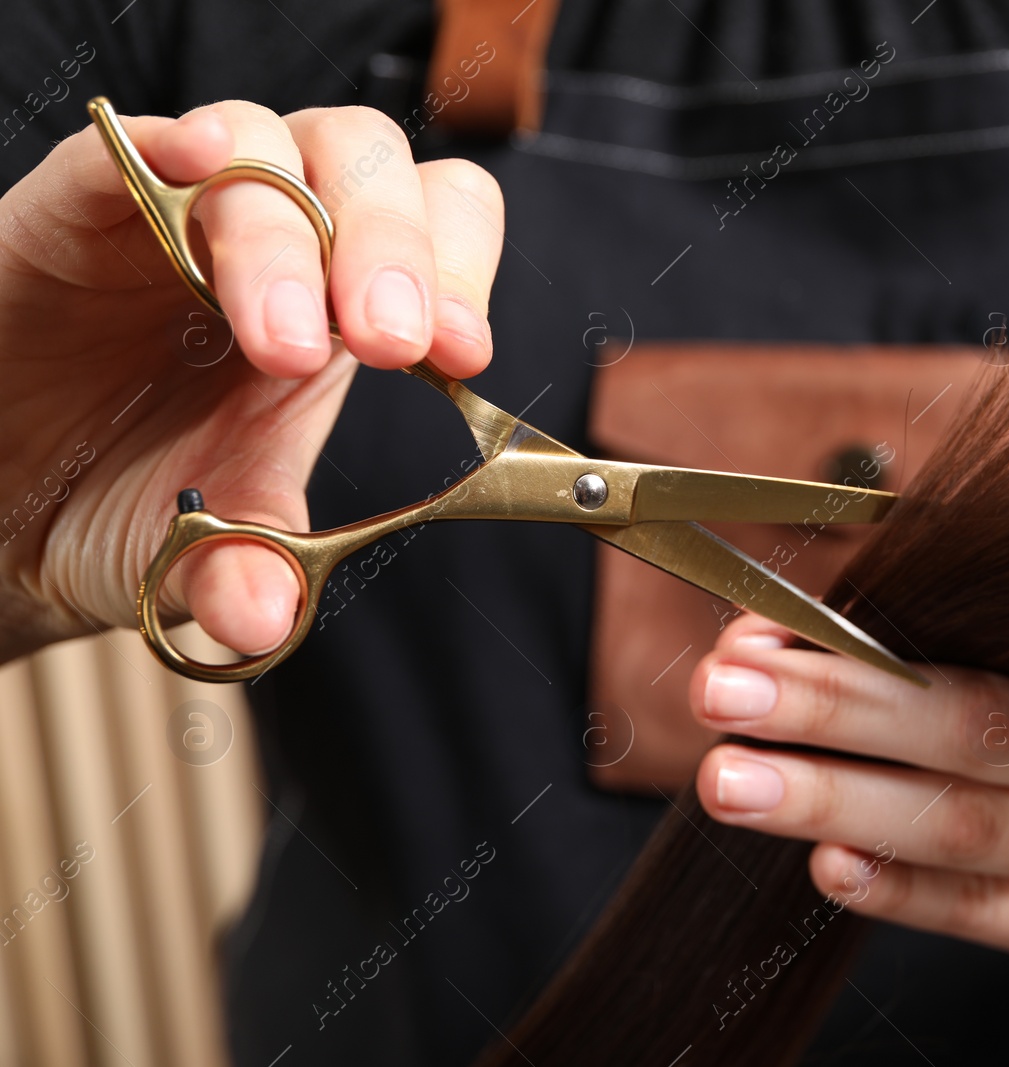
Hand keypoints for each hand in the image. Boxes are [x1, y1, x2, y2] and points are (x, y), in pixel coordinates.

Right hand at [0, 102, 503, 660]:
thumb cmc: (122, 499)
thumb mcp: (195, 550)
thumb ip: (243, 569)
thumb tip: (264, 617)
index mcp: (343, 309)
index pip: (440, 230)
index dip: (461, 273)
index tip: (463, 356)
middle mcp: (281, 239)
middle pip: (369, 166)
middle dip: (393, 250)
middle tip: (389, 345)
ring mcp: (182, 211)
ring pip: (268, 143)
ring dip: (291, 234)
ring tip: (284, 343)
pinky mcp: (81, 202)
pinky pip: (133, 144)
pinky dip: (174, 148)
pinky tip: (200, 172)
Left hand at [689, 614, 1008, 1062]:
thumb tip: (865, 585)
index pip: (986, 699)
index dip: (868, 680)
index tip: (766, 638)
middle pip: (959, 774)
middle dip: (829, 733)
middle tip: (719, 699)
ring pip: (951, 853)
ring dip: (830, 812)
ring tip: (730, 780)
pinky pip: (970, 918)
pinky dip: (893, 891)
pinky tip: (821, 859)